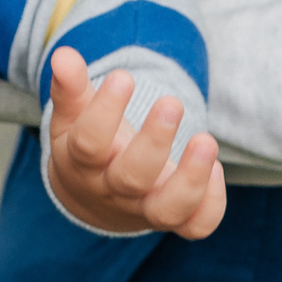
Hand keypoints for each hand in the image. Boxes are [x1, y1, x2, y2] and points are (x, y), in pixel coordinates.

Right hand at [43, 47, 226, 236]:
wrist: (93, 197)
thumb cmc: (84, 144)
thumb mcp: (72, 115)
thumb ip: (70, 85)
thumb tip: (63, 55)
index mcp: (82, 163)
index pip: (89, 143)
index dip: (105, 112)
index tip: (123, 77)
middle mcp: (113, 191)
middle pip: (131, 178)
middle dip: (154, 142)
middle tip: (171, 103)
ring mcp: (144, 210)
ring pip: (167, 210)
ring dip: (191, 179)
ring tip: (207, 141)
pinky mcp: (174, 220)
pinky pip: (196, 226)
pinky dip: (211, 204)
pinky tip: (217, 167)